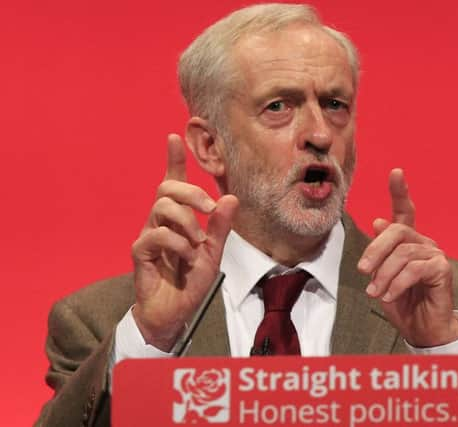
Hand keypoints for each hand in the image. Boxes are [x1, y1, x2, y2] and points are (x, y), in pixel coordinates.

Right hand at [131, 134, 237, 350]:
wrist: (175, 312)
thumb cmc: (190, 281)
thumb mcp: (213, 253)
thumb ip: (220, 227)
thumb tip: (230, 197)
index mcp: (178, 218)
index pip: (173, 182)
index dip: (173, 159)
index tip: (175, 136)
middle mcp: (160, 221)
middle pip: (167, 187)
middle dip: (192, 192)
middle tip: (210, 209)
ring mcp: (148, 235)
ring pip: (162, 206)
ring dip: (187, 222)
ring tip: (197, 244)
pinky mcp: (140, 252)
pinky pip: (156, 234)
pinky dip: (177, 243)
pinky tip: (186, 257)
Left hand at [357, 169, 457, 346]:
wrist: (419, 328)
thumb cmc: (401, 301)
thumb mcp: (381, 276)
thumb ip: (381, 251)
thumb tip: (378, 221)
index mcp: (408, 241)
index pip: (404, 211)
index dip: (400, 191)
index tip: (396, 172)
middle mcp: (423, 242)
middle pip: (396, 231)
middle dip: (375, 250)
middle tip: (363, 271)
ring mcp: (435, 254)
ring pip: (402, 253)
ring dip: (384, 275)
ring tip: (375, 293)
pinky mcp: (442, 269)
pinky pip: (414, 269)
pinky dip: (397, 284)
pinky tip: (389, 296)